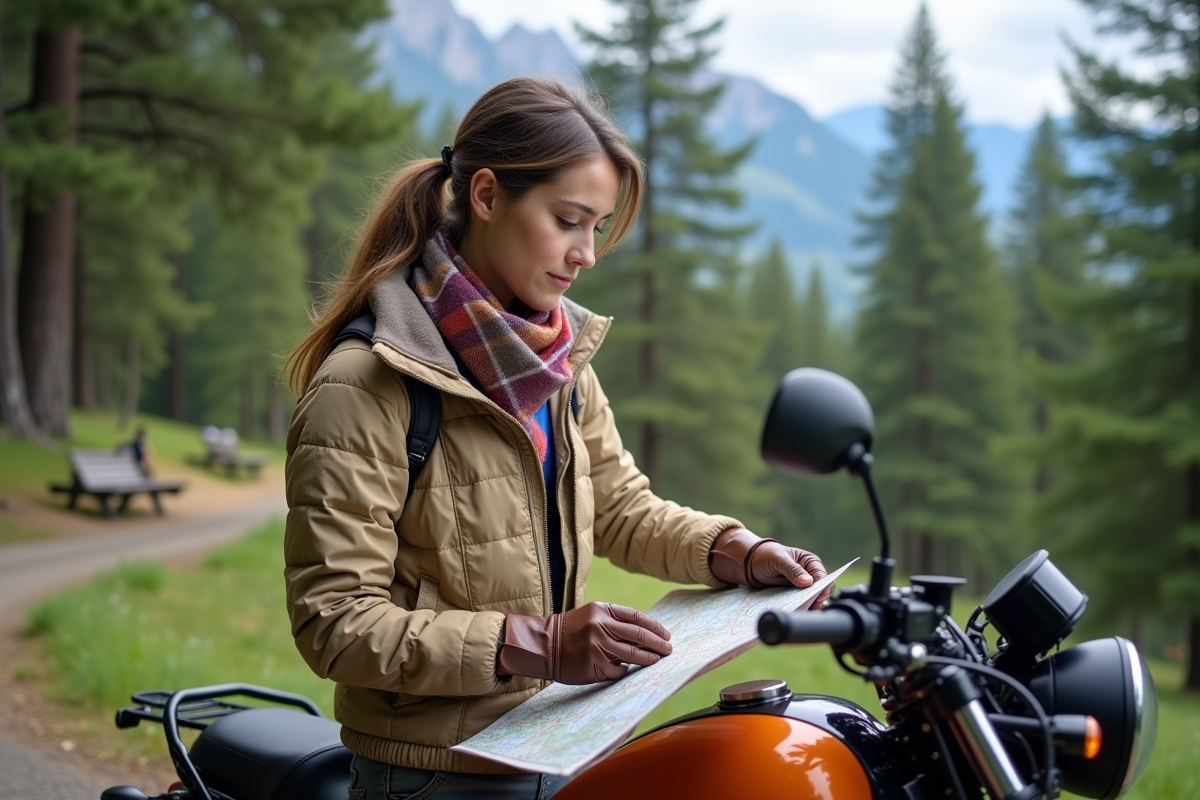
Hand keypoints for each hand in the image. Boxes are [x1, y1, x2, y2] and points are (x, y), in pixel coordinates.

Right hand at [497, 601, 672, 684]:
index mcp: (602, 610)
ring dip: (648, 659)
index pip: (636, 617)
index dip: (654, 626)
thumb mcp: (591, 616)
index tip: (666, 634)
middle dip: (658, 643)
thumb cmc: (570, 631)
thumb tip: (644, 634)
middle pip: (638, 635)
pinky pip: (618, 671)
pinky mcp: (594, 665)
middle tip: (668, 649)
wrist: (544, 645)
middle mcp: (600, 626)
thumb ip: (614, 621)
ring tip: (657, 660)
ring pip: (632, 654)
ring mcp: (597, 647)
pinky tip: (628, 671)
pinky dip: (625, 671)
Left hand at [709, 528, 832, 604]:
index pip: (823, 577)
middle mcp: (810, 575)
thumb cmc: (766, 556)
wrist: (750, 564)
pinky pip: (801, 604)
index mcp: (810, 562)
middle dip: (818, 601)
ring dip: (810, 607)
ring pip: (812, 600)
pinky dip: (801, 609)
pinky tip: (798, 613)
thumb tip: (808, 582)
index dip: (823, 588)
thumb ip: (793, 570)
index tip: (818, 599)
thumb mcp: (778, 560)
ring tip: (806, 614)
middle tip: (813, 610)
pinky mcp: (794, 596)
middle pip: (821, 591)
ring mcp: (802, 587)